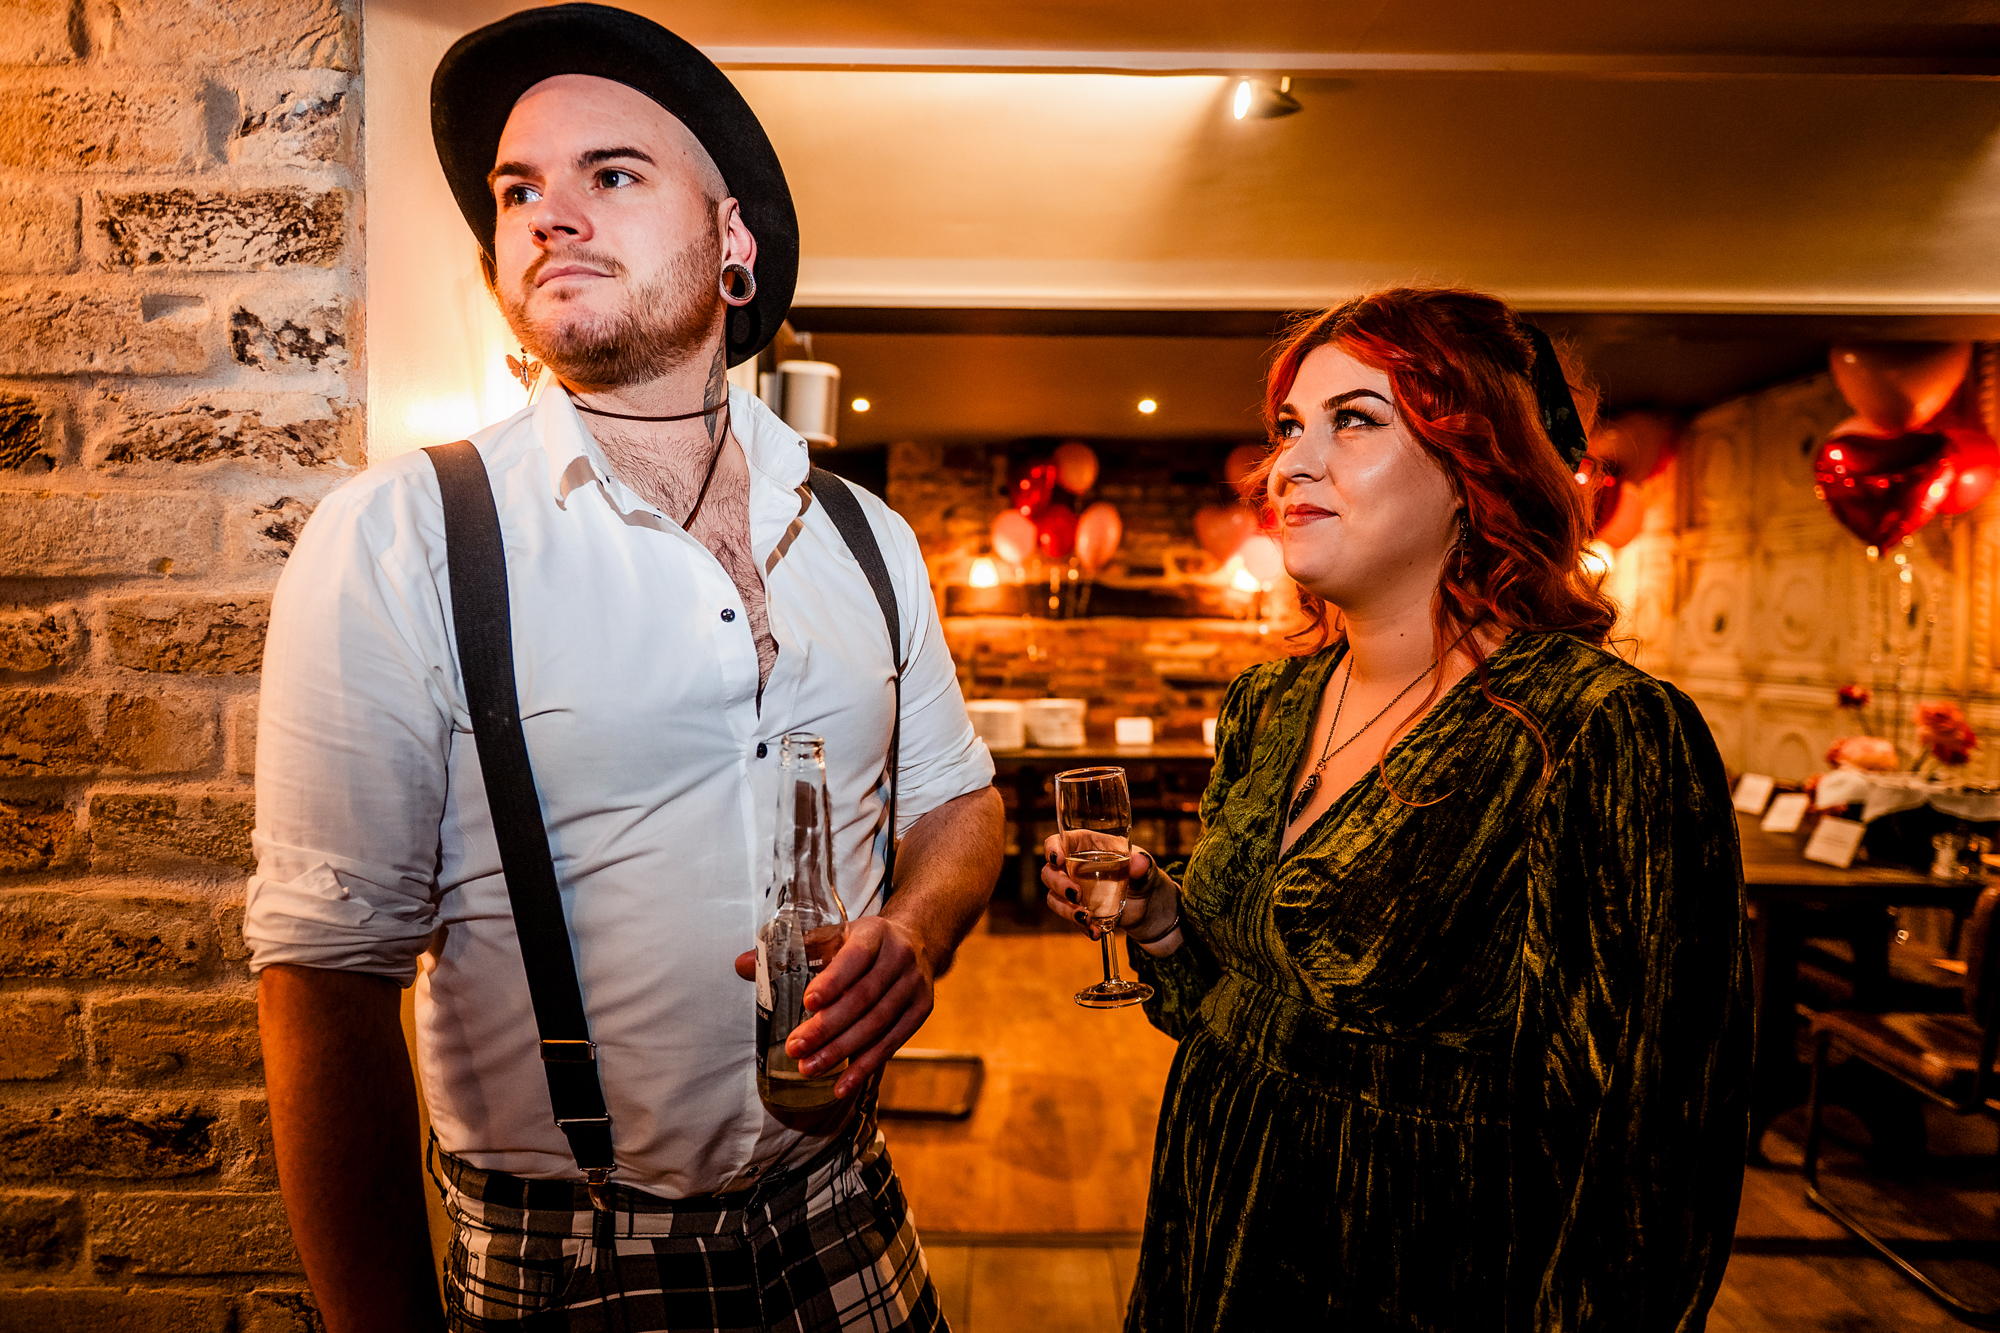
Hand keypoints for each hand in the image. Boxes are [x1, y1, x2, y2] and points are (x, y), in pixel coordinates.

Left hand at [730, 915, 933, 1098]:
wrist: (916, 940)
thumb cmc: (863, 943)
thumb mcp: (833, 936)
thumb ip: (792, 951)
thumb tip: (742, 965)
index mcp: (875, 934)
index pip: (856, 957)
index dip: (833, 981)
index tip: (807, 1002)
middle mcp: (900, 958)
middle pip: (864, 997)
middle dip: (828, 1026)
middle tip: (795, 1047)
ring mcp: (914, 986)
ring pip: (878, 1024)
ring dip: (842, 1050)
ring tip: (809, 1068)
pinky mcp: (921, 1011)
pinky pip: (892, 1043)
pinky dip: (866, 1066)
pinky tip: (841, 1085)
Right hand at [1040, 834, 1168, 940]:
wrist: (1151, 909)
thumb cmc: (1146, 877)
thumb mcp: (1148, 870)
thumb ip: (1143, 865)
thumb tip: (1139, 861)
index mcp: (1088, 846)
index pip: (1061, 841)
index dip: (1053, 848)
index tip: (1058, 859)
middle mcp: (1076, 867)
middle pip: (1050, 872)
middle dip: (1058, 884)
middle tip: (1076, 895)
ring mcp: (1075, 889)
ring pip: (1054, 897)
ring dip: (1065, 909)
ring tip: (1086, 918)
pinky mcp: (1079, 910)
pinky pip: (1070, 918)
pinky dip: (1080, 926)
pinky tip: (1095, 932)